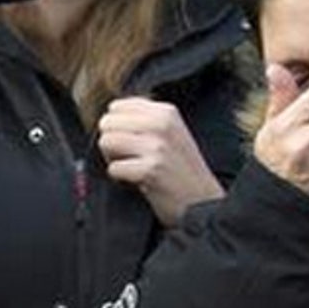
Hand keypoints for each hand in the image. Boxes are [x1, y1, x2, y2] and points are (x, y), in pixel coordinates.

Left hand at [97, 97, 223, 226]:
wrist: (202, 201)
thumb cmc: (181, 170)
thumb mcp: (171, 133)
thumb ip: (144, 120)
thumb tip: (110, 115)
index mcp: (166, 112)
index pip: (117, 106)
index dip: (116, 127)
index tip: (130, 141)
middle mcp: (161, 124)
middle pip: (107, 123)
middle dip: (110, 143)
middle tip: (128, 157)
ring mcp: (156, 146)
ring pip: (106, 142)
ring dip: (112, 160)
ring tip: (131, 168)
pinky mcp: (150, 169)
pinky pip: (113, 168)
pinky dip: (120, 179)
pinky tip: (137, 181)